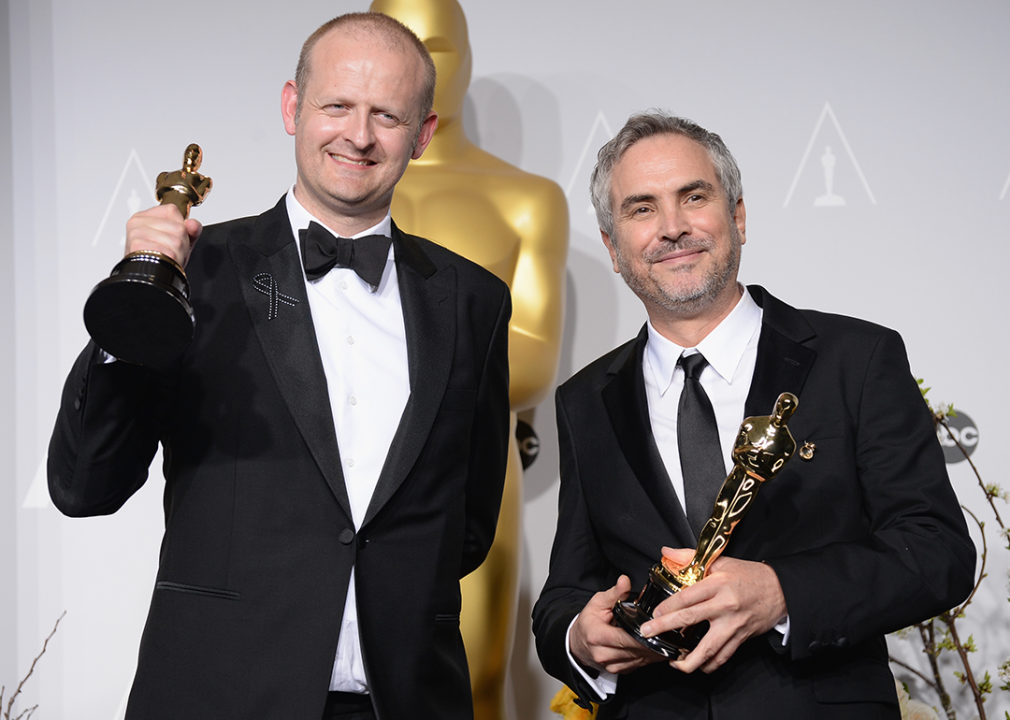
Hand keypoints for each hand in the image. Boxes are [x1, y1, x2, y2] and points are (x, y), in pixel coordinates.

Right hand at [125, 204, 202, 267]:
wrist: (147, 276)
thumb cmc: (159, 257)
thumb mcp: (178, 240)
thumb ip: (191, 230)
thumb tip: (193, 224)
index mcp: (144, 216)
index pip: (173, 210)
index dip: (181, 227)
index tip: (173, 237)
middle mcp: (138, 222)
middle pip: (178, 228)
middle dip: (182, 245)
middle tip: (171, 251)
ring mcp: (136, 233)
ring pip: (175, 241)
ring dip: (178, 254)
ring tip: (168, 257)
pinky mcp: (137, 245)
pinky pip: (167, 252)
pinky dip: (171, 261)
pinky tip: (163, 262)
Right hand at [570, 575, 664, 674]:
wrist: (577, 644)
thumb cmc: (588, 622)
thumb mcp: (598, 602)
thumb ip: (615, 593)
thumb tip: (625, 581)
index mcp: (597, 636)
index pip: (624, 638)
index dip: (643, 634)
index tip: (657, 626)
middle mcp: (603, 654)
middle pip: (635, 650)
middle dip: (652, 641)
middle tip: (666, 630)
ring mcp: (612, 665)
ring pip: (640, 659)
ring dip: (654, 650)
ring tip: (663, 636)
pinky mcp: (619, 671)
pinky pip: (639, 664)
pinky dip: (649, 656)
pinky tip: (655, 646)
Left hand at [640, 548, 786, 674]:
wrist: (780, 589)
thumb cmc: (749, 575)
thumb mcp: (720, 561)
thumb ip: (690, 556)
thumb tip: (666, 551)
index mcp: (717, 584)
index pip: (686, 596)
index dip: (667, 606)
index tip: (654, 613)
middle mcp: (724, 605)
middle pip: (690, 619)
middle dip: (665, 627)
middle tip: (648, 633)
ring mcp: (733, 624)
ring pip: (708, 648)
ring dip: (688, 660)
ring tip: (673, 662)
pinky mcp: (741, 638)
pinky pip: (723, 657)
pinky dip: (709, 665)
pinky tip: (697, 664)